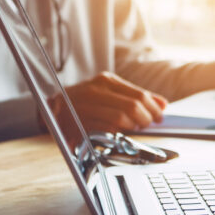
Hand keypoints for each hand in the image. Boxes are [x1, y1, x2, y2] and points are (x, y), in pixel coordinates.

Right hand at [49, 72, 166, 132]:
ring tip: (135, 128)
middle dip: (147, 118)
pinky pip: (106, 130)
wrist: (52, 111)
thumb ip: (136, 97)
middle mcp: (95, 91)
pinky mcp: (79, 124)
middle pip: (133, 106)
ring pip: (121, 118)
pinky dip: (118, 133)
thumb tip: (162, 104)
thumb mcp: (110, 93)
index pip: (138, 94)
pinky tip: (120, 133)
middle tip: (149, 124)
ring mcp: (86, 107)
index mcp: (105, 81)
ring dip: (134, 126)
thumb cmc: (86, 103)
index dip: (153, 107)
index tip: (159, 116)